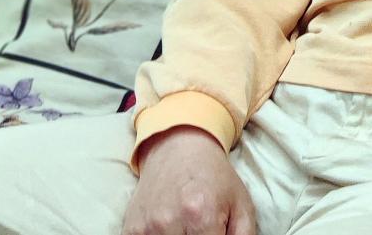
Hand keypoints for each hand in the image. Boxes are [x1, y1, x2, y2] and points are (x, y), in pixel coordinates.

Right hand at [122, 126, 255, 234]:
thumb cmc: (214, 177)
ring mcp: (147, 227)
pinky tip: (168, 228)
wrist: (179, 146)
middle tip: (200, 229)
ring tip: (186, 227)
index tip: (212, 233)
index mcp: (201, 217)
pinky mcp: (131, 229)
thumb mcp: (241, 204)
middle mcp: (170, 223)